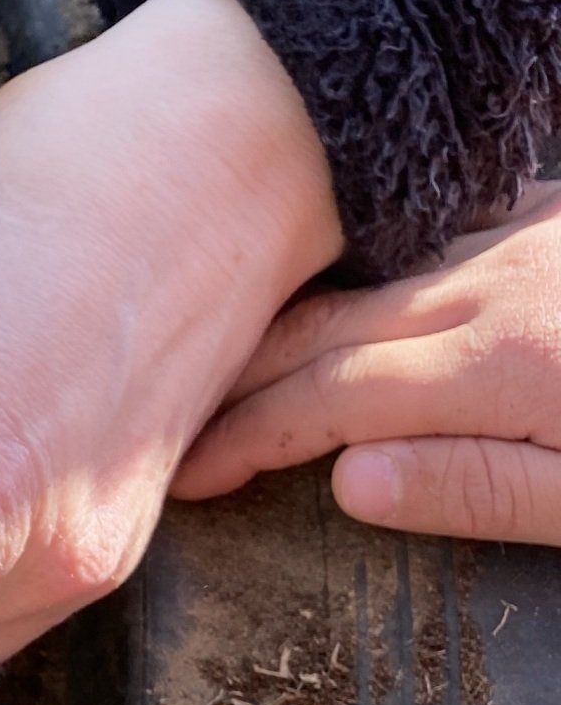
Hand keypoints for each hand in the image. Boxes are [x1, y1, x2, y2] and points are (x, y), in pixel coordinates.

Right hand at [175, 181, 560, 540]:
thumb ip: (482, 489)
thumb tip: (351, 483)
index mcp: (510, 363)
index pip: (335, 394)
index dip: (250, 434)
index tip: (193, 472)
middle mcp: (500, 282)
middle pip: (328, 323)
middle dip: (242, 375)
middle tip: (181, 421)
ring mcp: (524, 235)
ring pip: (365, 270)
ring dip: (289, 313)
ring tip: (230, 357)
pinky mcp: (549, 215)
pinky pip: (425, 231)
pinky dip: (362, 265)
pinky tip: (329, 284)